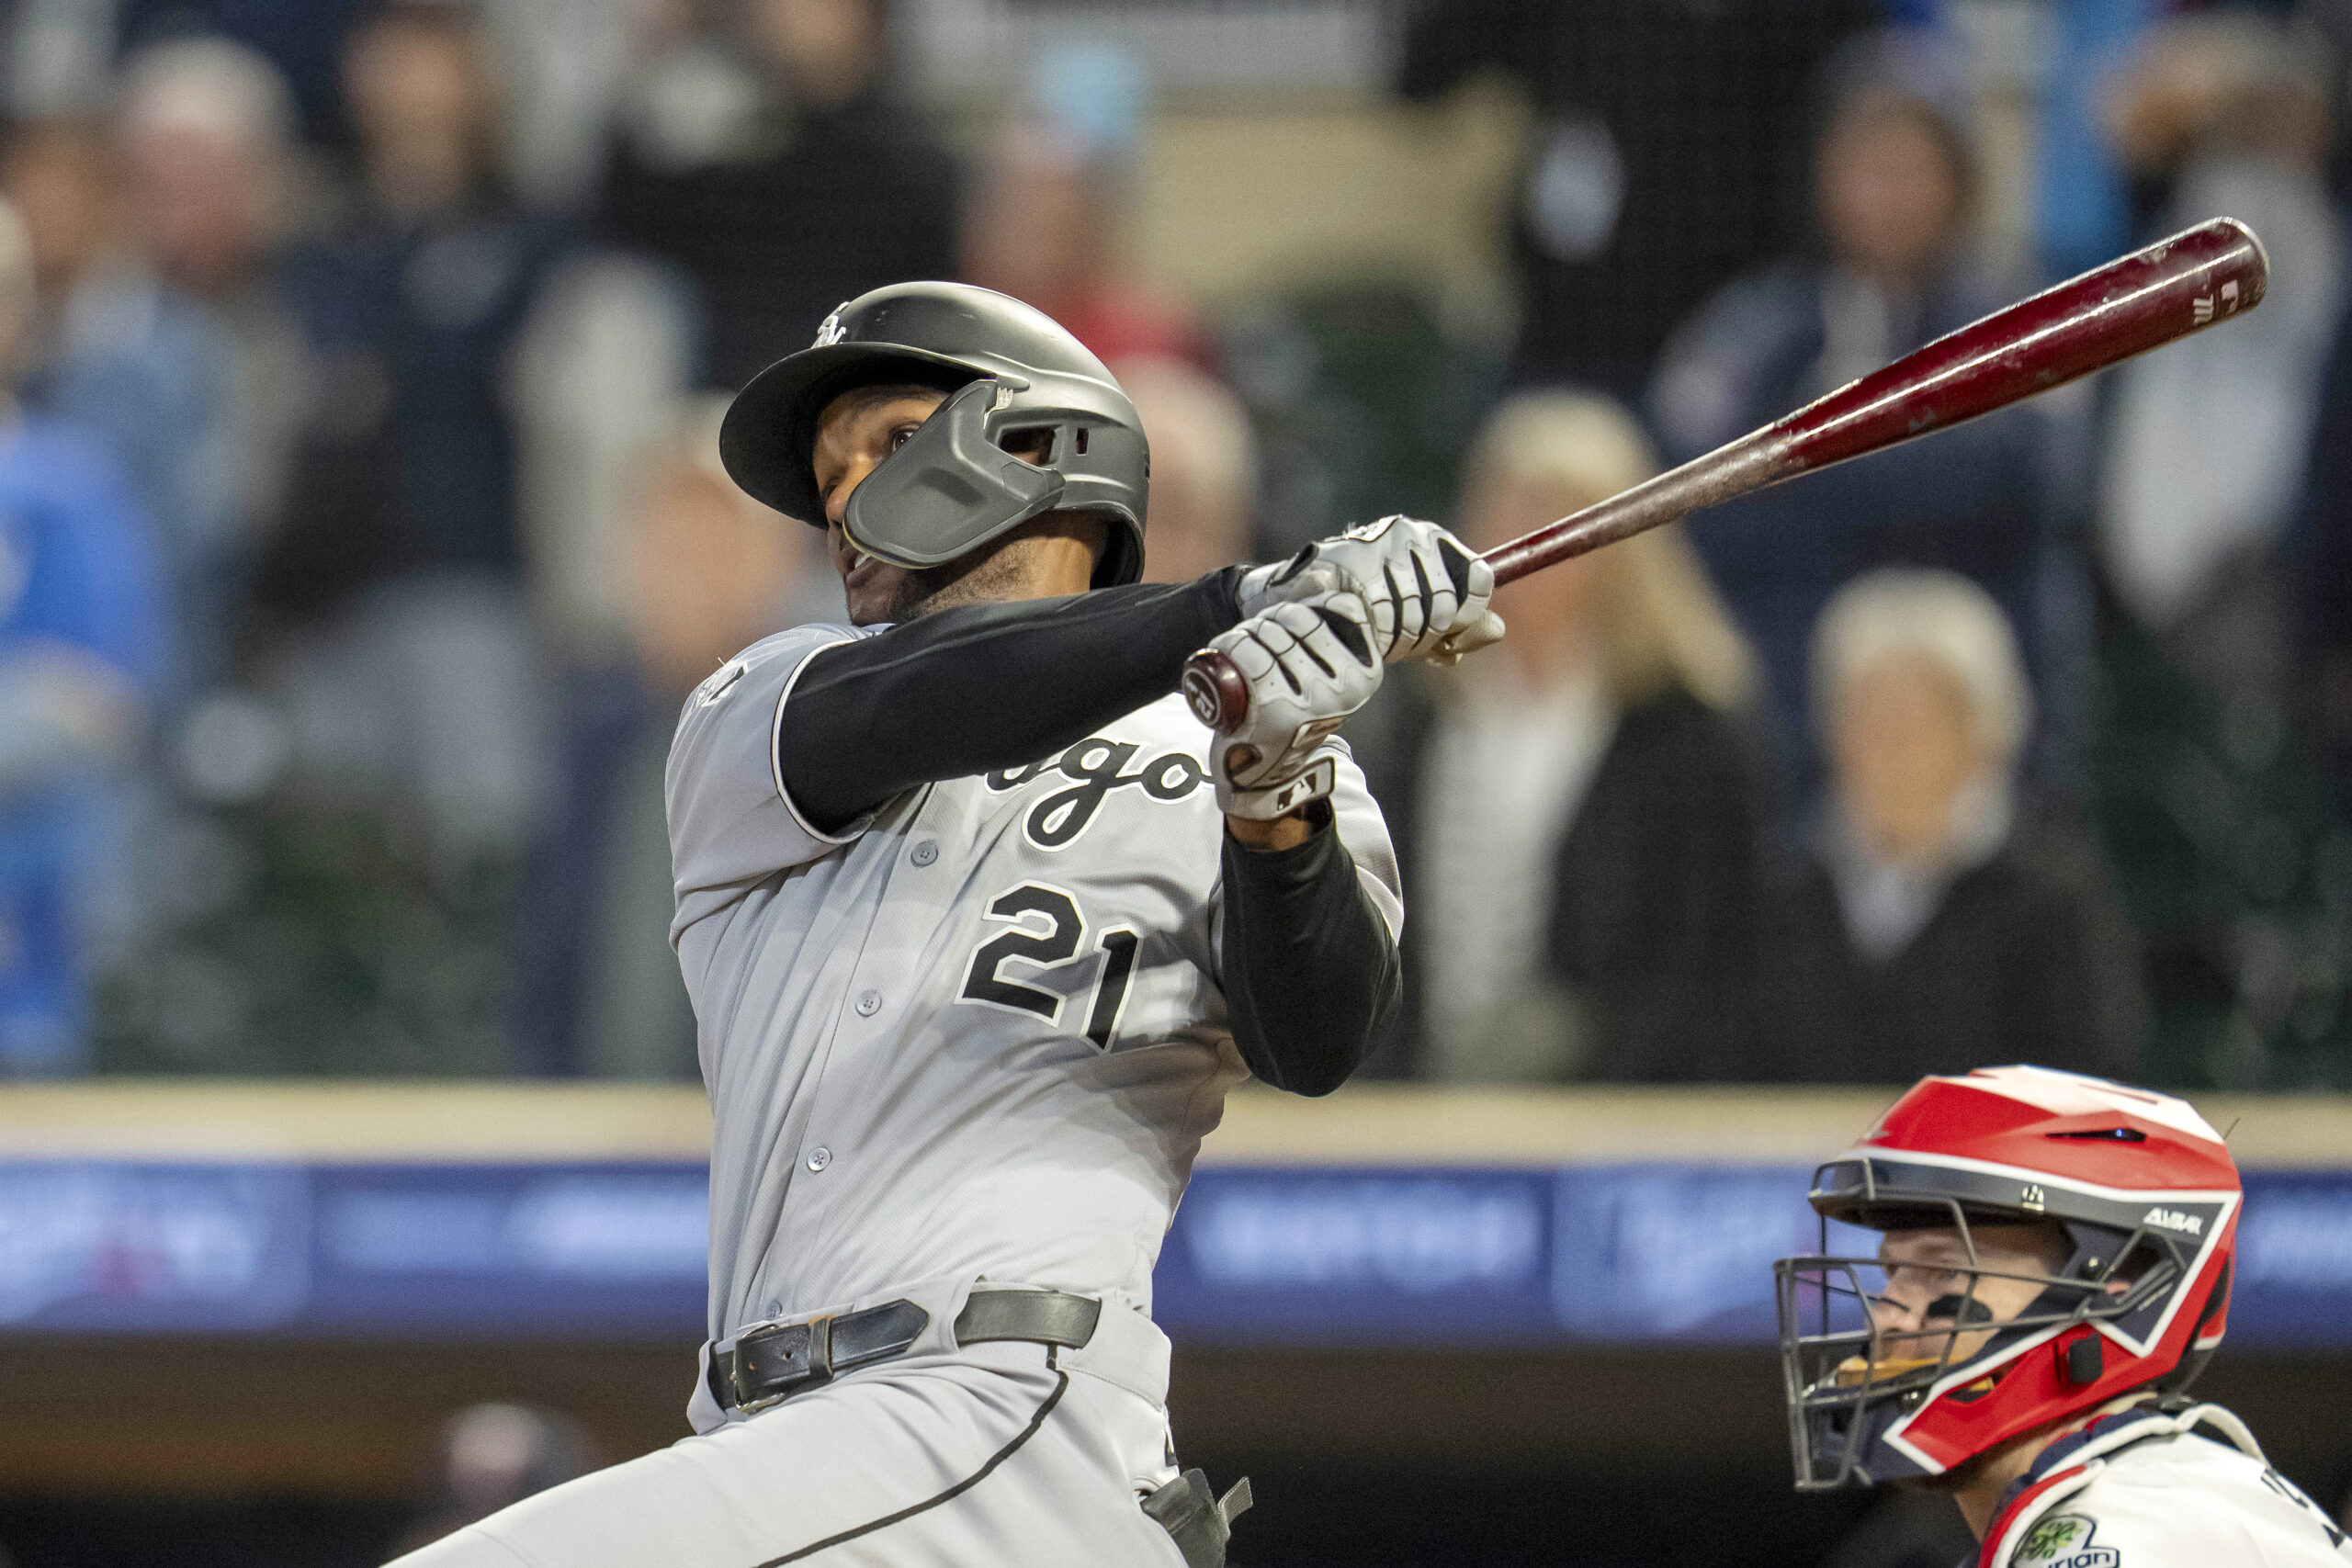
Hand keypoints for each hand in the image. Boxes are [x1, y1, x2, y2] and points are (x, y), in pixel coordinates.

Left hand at [1204, 592, 1381, 819]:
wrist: (1266, 777)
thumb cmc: (1292, 718)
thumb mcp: (1326, 680)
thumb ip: (1335, 641)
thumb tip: (1329, 583)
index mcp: (1366, 671)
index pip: (1328, 609)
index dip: (1292, 612)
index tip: (1278, 629)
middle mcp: (1346, 686)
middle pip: (1293, 620)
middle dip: (1262, 623)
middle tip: (1248, 645)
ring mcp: (1313, 700)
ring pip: (1267, 636)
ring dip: (1241, 636)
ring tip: (1236, 654)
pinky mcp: (1279, 713)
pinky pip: (1250, 660)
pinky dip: (1231, 647)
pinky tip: (1226, 655)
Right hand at [1237, 516, 1503, 663]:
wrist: (1297, 604)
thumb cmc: (1364, 613)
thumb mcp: (1420, 625)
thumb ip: (1461, 627)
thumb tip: (1498, 631)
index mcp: (1433, 541)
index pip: (1479, 581)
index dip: (1464, 618)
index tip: (1443, 636)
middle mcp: (1410, 534)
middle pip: (1447, 602)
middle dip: (1426, 634)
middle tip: (1395, 640)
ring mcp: (1378, 545)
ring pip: (1415, 612)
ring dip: (1395, 636)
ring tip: (1371, 632)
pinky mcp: (1347, 562)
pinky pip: (1378, 614)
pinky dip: (1371, 631)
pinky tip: (1356, 627)